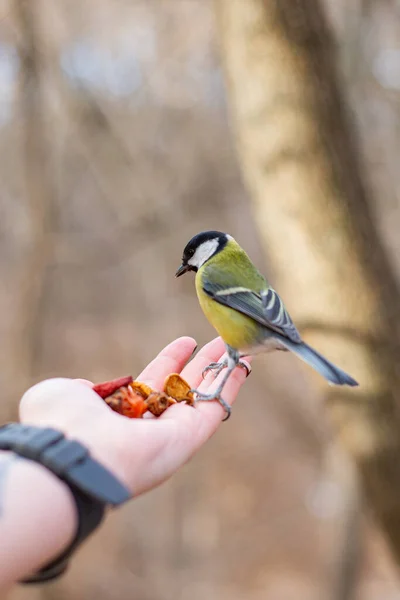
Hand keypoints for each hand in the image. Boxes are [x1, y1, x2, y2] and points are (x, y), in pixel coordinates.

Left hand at [19, 337, 249, 495]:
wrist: (70, 453)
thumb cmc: (60, 423)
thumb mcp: (60, 393)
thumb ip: (80, 388)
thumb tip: (89, 387)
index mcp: (121, 415)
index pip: (152, 383)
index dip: (170, 360)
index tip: (185, 341)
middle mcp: (149, 426)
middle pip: (184, 389)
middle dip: (203, 364)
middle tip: (221, 340)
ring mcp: (170, 434)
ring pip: (204, 397)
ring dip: (223, 371)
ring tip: (240, 345)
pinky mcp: (188, 438)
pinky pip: (215, 407)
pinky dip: (231, 385)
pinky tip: (245, 363)